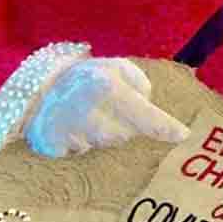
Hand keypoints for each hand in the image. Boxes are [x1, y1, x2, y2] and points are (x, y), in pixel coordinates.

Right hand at [25, 58, 189, 157]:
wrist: (38, 87)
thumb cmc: (87, 77)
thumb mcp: (116, 67)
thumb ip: (140, 85)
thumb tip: (152, 113)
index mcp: (107, 87)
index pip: (144, 113)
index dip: (165, 126)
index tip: (184, 135)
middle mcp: (89, 111)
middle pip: (125, 135)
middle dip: (123, 125)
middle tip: (108, 108)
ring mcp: (70, 132)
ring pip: (105, 145)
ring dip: (103, 133)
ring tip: (89, 115)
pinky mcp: (54, 147)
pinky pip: (83, 153)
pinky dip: (83, 143)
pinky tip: (75, 128)